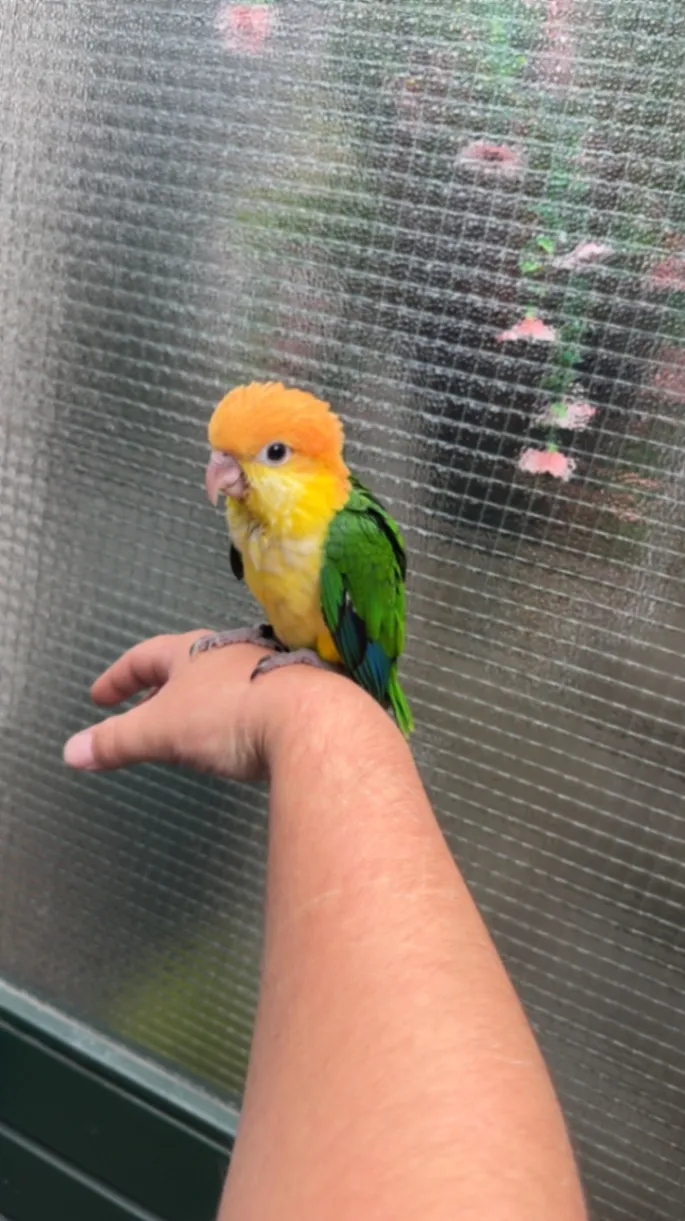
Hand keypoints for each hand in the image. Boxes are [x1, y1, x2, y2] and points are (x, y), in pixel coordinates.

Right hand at [62, 630, 346, 780]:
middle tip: (141, 711)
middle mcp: (231, 652)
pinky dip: (236, 717)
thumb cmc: (229, 717)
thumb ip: (117, 741)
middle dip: (161, 689)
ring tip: (190, 728)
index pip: (145, 657)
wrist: (313, 722)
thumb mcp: (162, 732)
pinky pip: (256, 701)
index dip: (118, 677)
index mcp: (192, 653)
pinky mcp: (298, 696)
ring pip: (224, 682)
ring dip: (201, 702)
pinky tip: (241, 739)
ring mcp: (268, 671)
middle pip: (187, 665)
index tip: (99, 699)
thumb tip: (70, 751)